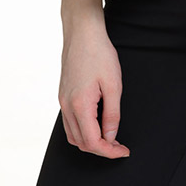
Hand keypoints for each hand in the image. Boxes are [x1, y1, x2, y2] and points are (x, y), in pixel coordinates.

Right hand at [58, 21, 130, 158]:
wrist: (82, 33)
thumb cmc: (99, 53)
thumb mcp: (113, 84)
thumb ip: (112, 114)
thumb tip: (111, 137)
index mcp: (80, 105)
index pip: (93, 142)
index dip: (109, 152)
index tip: (123, 151)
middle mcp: (67, 106)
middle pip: (81, 143)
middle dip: (101, 149)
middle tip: (119, 145)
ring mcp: (62, 101)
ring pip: (73, 135)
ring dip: (90, 142)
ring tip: (109, 137)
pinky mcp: (63, 95)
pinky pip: (69, 123)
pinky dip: (82, 131)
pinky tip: (96, 124)